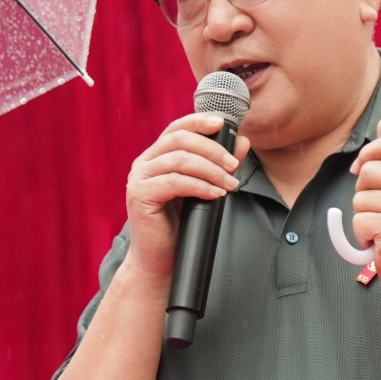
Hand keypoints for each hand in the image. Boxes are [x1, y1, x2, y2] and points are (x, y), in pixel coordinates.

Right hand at [121, 105, 249, 280]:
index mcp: (155, 157)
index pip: (177, 128)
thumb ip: (219, 164)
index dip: (199, 121)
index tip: (223, 124)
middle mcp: (143, 164)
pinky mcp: (140, 196)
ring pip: (179, 160)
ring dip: (210, 170)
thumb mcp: (203, 187)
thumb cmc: (179, 224)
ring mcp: (139, 179)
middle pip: (180, 140)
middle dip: (212, 149)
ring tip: (230, 183)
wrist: (159, 258)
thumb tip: (242, 142)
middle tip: (234, 165)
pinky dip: (200, 186)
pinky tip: (215, 194)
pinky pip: (174, 182)